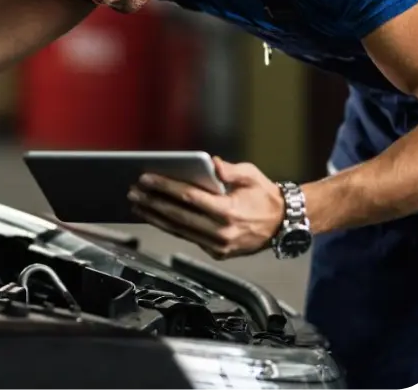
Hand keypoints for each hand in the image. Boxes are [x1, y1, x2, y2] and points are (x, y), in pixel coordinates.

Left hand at [127, 156, 284, 259]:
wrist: (284, 225)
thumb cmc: (265, 196)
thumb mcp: (252, 176)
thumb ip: (230, 170)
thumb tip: (211, 163)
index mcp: (229, 212)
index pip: (188, 197)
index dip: (165, 187)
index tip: (146, 178)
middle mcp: (222, 232)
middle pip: (178, 216)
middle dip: (152, 202)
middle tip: (133, 191)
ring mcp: (219, 246)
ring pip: (179, 231)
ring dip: (155, 217)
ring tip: (137, 204)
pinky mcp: (218, 253)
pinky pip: (188, 238)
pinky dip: (170, 227)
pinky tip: (155, 216)